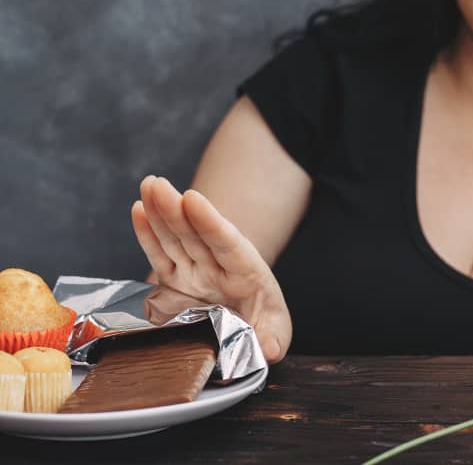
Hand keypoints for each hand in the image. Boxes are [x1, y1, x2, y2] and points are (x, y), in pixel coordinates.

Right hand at [131, 175, 291, 362]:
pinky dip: (149, 234)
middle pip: (196, 235)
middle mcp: (217, 268)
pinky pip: (161, 254)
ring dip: (160, 211)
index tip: (192, 199)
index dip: (210, 222)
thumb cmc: (264, 327)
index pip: (227, 244)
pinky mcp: (176, 279)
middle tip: (158, 184)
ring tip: (148, 185)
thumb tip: (269, 348)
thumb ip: (272, 339)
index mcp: (246, 275)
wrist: (252, 328)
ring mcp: (195, 271)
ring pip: (177, 238)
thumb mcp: (275, 334)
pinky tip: (138, 210)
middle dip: (176, 209)